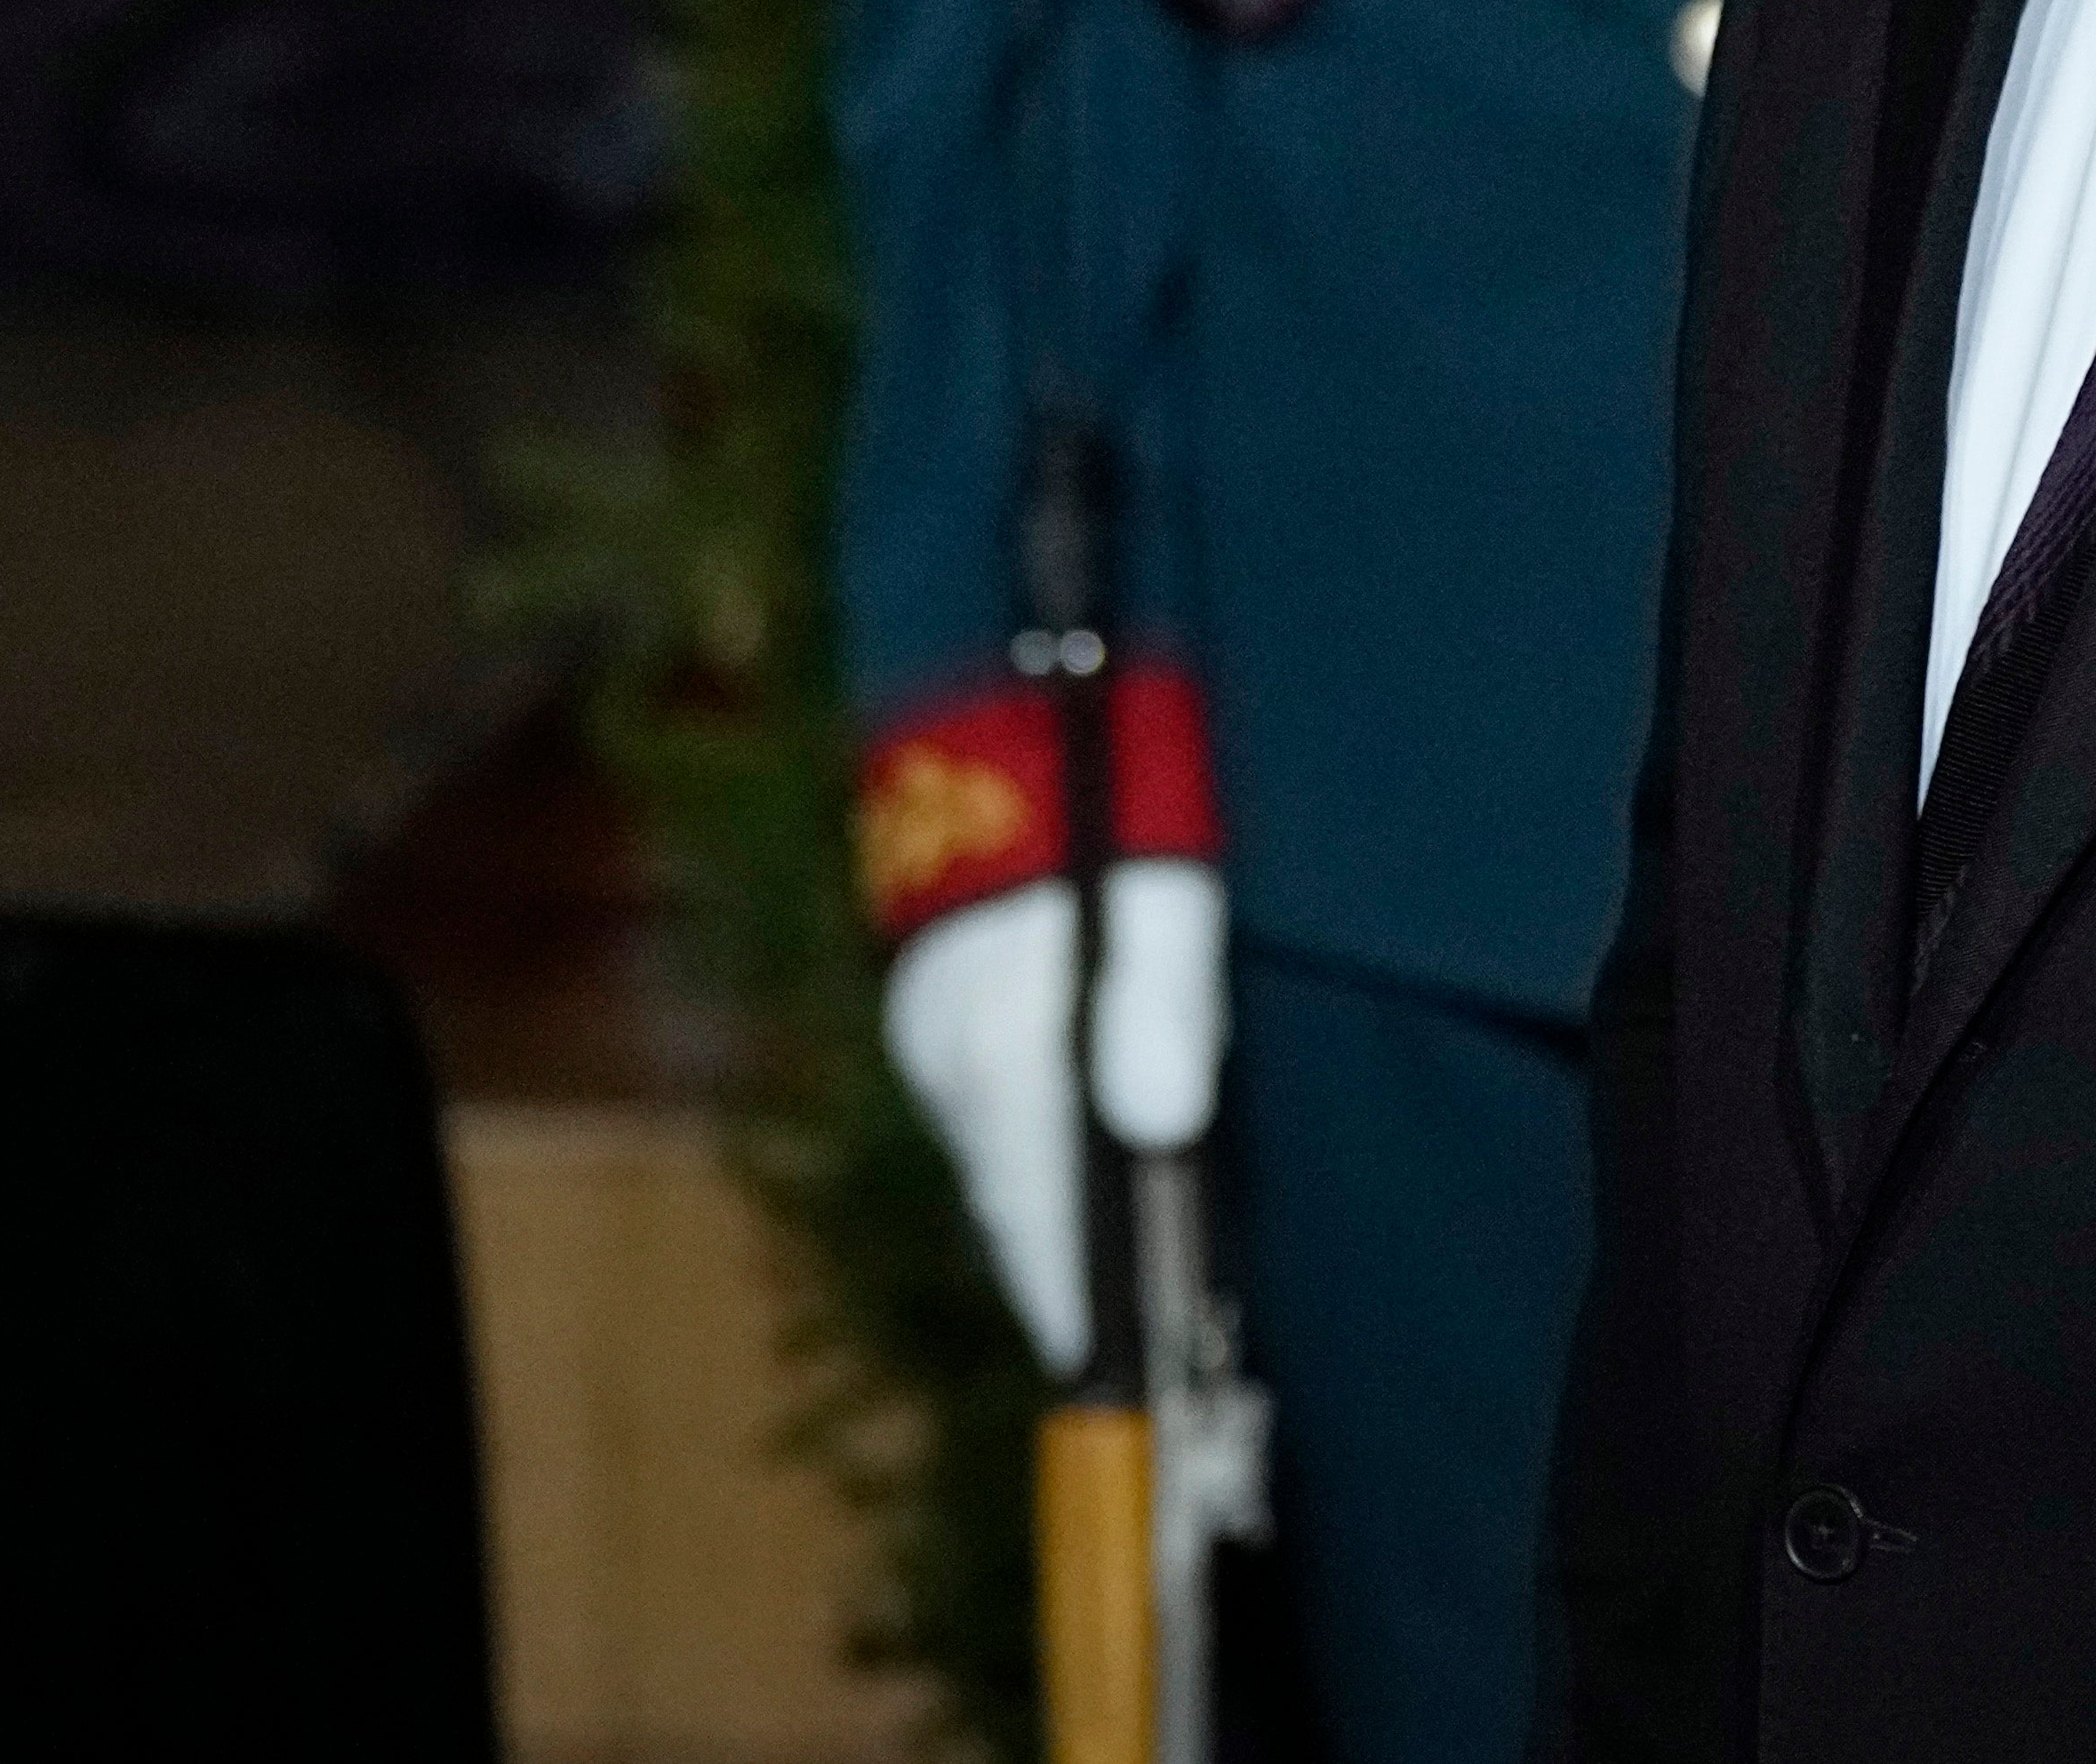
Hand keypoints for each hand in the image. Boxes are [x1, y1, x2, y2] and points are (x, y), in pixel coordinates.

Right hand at [881, 857, 1226, 1372]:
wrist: (1008, 728)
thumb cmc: (1113, 808)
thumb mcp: (1164, 895)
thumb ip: (1163, 1005)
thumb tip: (1162, 1121)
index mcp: (1009, 1043)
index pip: (1042, 1214)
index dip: (1076, 1302)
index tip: (1105, 1367)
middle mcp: (954, 1054)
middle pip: (1010, 1202)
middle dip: (1060, 1278)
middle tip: (1112, 1347)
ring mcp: (933, 1035)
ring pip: (993, 1162)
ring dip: (1041, 1223)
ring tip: (1095, 1291)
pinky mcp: (931, 1013)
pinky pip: (981, 1120)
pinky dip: (1022, 1164)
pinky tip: (1064, 1183)